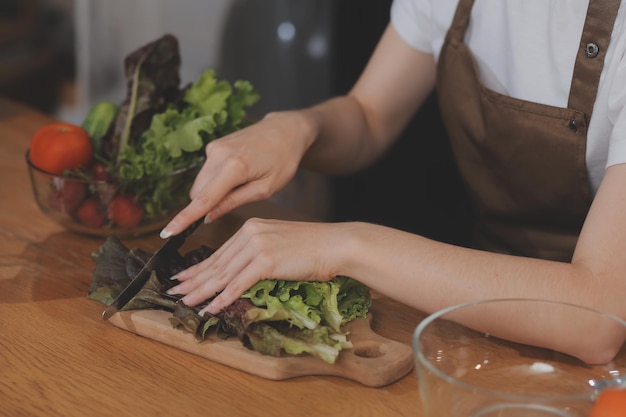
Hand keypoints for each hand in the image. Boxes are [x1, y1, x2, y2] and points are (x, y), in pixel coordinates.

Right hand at [160, 111, 313, 237]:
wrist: (286, 130)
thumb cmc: (283, 160)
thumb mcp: (266, 188)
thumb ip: (234, 202)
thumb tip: (209, 216)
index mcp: (235, 167)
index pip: (204, 198)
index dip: (185, 218)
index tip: (168, 231)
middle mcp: (219, 154)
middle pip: (199, 193)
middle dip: (209, 204)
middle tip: (238, 198)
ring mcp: (214, 148)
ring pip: (201, 183)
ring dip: (214, 192)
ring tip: (243, 182)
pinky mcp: (214, 145)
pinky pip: (207, 172)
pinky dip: (217, 180)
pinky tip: (239, 172)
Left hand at [167, 218, 343, 314]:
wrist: (336, 245)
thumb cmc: (314, 248)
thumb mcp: (280, 244)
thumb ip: (260, 254)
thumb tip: (243, 273)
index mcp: (252, 227)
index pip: (219, 252)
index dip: (199, 267)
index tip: (183, 277)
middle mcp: (250, 232)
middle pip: (216, 263)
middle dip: (193, 280)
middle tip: (173, 291)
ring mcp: (257, 245)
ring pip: (223, 274)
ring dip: (202, 292)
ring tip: (184, 302)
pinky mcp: (266, 260)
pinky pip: (238, 284)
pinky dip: (222, 298)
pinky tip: (210, 307)